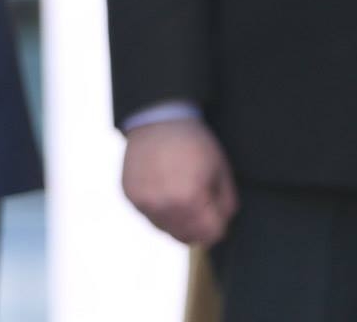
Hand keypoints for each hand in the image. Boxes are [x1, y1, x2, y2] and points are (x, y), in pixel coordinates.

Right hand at [122, 116, 237, 245]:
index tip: (217, 212)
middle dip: (199, 227)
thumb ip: (226, 204)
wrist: (158, 119)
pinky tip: (164, 189)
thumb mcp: (221, 170)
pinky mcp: (130, 196)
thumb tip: (222, 227)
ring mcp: (143, 202)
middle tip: (201, 205)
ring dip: (177, 220)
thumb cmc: (194, 143)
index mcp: (189, 199)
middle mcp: (163, 205)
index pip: (210, 235)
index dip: (219, 225)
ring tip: (181, 195)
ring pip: (166, 230)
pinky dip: (159, 209)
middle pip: (187, 237)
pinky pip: (149, 216)